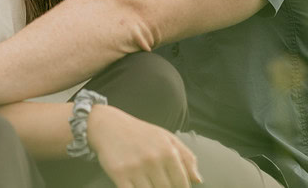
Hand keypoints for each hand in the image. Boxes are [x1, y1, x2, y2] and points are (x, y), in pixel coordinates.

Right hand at [87, 104, 202, 187]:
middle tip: (160, 184)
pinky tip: (138, 186)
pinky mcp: (119, 175)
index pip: (182, 183)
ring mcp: (136, 168)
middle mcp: (153, 159)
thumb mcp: (167, 138)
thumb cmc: (141, 133)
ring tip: (150, 184)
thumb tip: (198, 180)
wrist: (109, 125)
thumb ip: (186, 157)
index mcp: (168, 150)